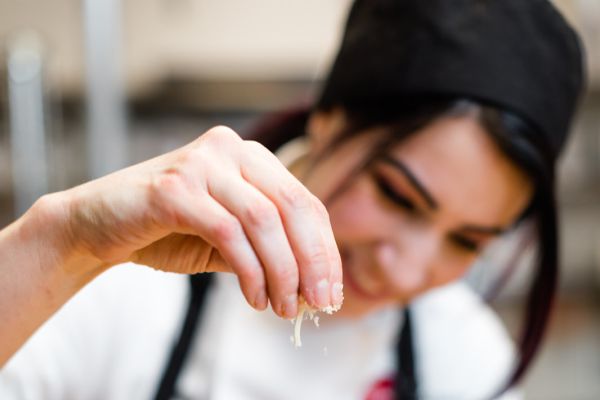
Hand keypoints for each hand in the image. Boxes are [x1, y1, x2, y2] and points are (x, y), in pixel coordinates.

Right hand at [59, 126, 342, 317]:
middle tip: (318, 303)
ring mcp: (202, 163)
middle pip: (293, 206)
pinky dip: (249, 271)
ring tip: (283, 308)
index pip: (305, 202)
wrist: (95, 225)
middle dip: (312, 261)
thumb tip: (313, 286)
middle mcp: (230, 149)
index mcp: (250, 157)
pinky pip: (228, 233)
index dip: (324, 248)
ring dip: (282, 272)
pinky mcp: (174, 188)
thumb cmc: (166, 231)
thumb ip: (267, 250)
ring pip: (264, 220)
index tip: (331, 290)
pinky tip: (255, 298)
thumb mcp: (229, 239)